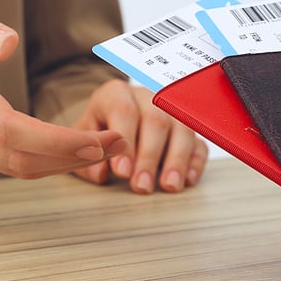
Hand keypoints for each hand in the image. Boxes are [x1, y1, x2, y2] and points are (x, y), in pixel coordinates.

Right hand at [0, 0, 126, 177]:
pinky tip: (74, 149)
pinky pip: (5, 161)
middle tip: (119, 142)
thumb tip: (7, 42)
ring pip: (13, 166)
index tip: (95, 137)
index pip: (6, 127)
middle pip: (15, 156)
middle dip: (72, 156)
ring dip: (63, 163)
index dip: (54, 141)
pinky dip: (43, 161)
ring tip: (107, 146)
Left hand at [71, 80, 208, 193]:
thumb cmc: (96, 131)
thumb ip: (85, 155)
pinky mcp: (187, 131)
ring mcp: (170, 113)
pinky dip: (195, 162)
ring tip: (168, 186)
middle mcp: (147, 99)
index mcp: (116, 94)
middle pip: (156, 121)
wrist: (109, 121)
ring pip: (182, 130)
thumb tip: (100, 173)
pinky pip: (199, 143)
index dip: (124, 140)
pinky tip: (187, 180)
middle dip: (149, 157)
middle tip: (141, 186)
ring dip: (176, 160)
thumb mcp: (81, 139)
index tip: (121, 170)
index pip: (123, 111)